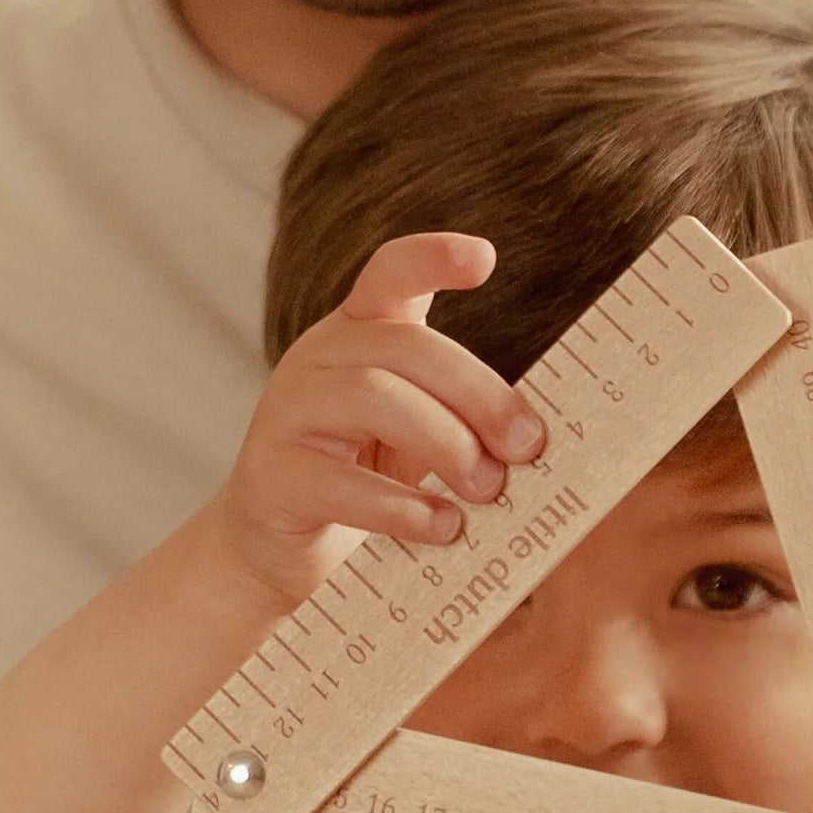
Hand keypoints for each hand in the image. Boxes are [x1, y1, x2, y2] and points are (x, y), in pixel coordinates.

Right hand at [217, 232, 546, 606]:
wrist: (283, 554)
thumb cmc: (370, 485)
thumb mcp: (421, 439)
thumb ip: (468, 422)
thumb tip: (537, 441)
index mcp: (361, 337)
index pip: (390, 275)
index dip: (432, 258)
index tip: (484, 259)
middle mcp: (319, 360)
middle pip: (405, 347)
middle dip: (479, 395)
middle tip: (527, 448)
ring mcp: (289, 414)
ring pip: (373, 397)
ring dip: (447, 443)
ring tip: (488, 491)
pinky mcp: (275, 478)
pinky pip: (341, 483)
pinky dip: (403, 507)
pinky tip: (445, 528)